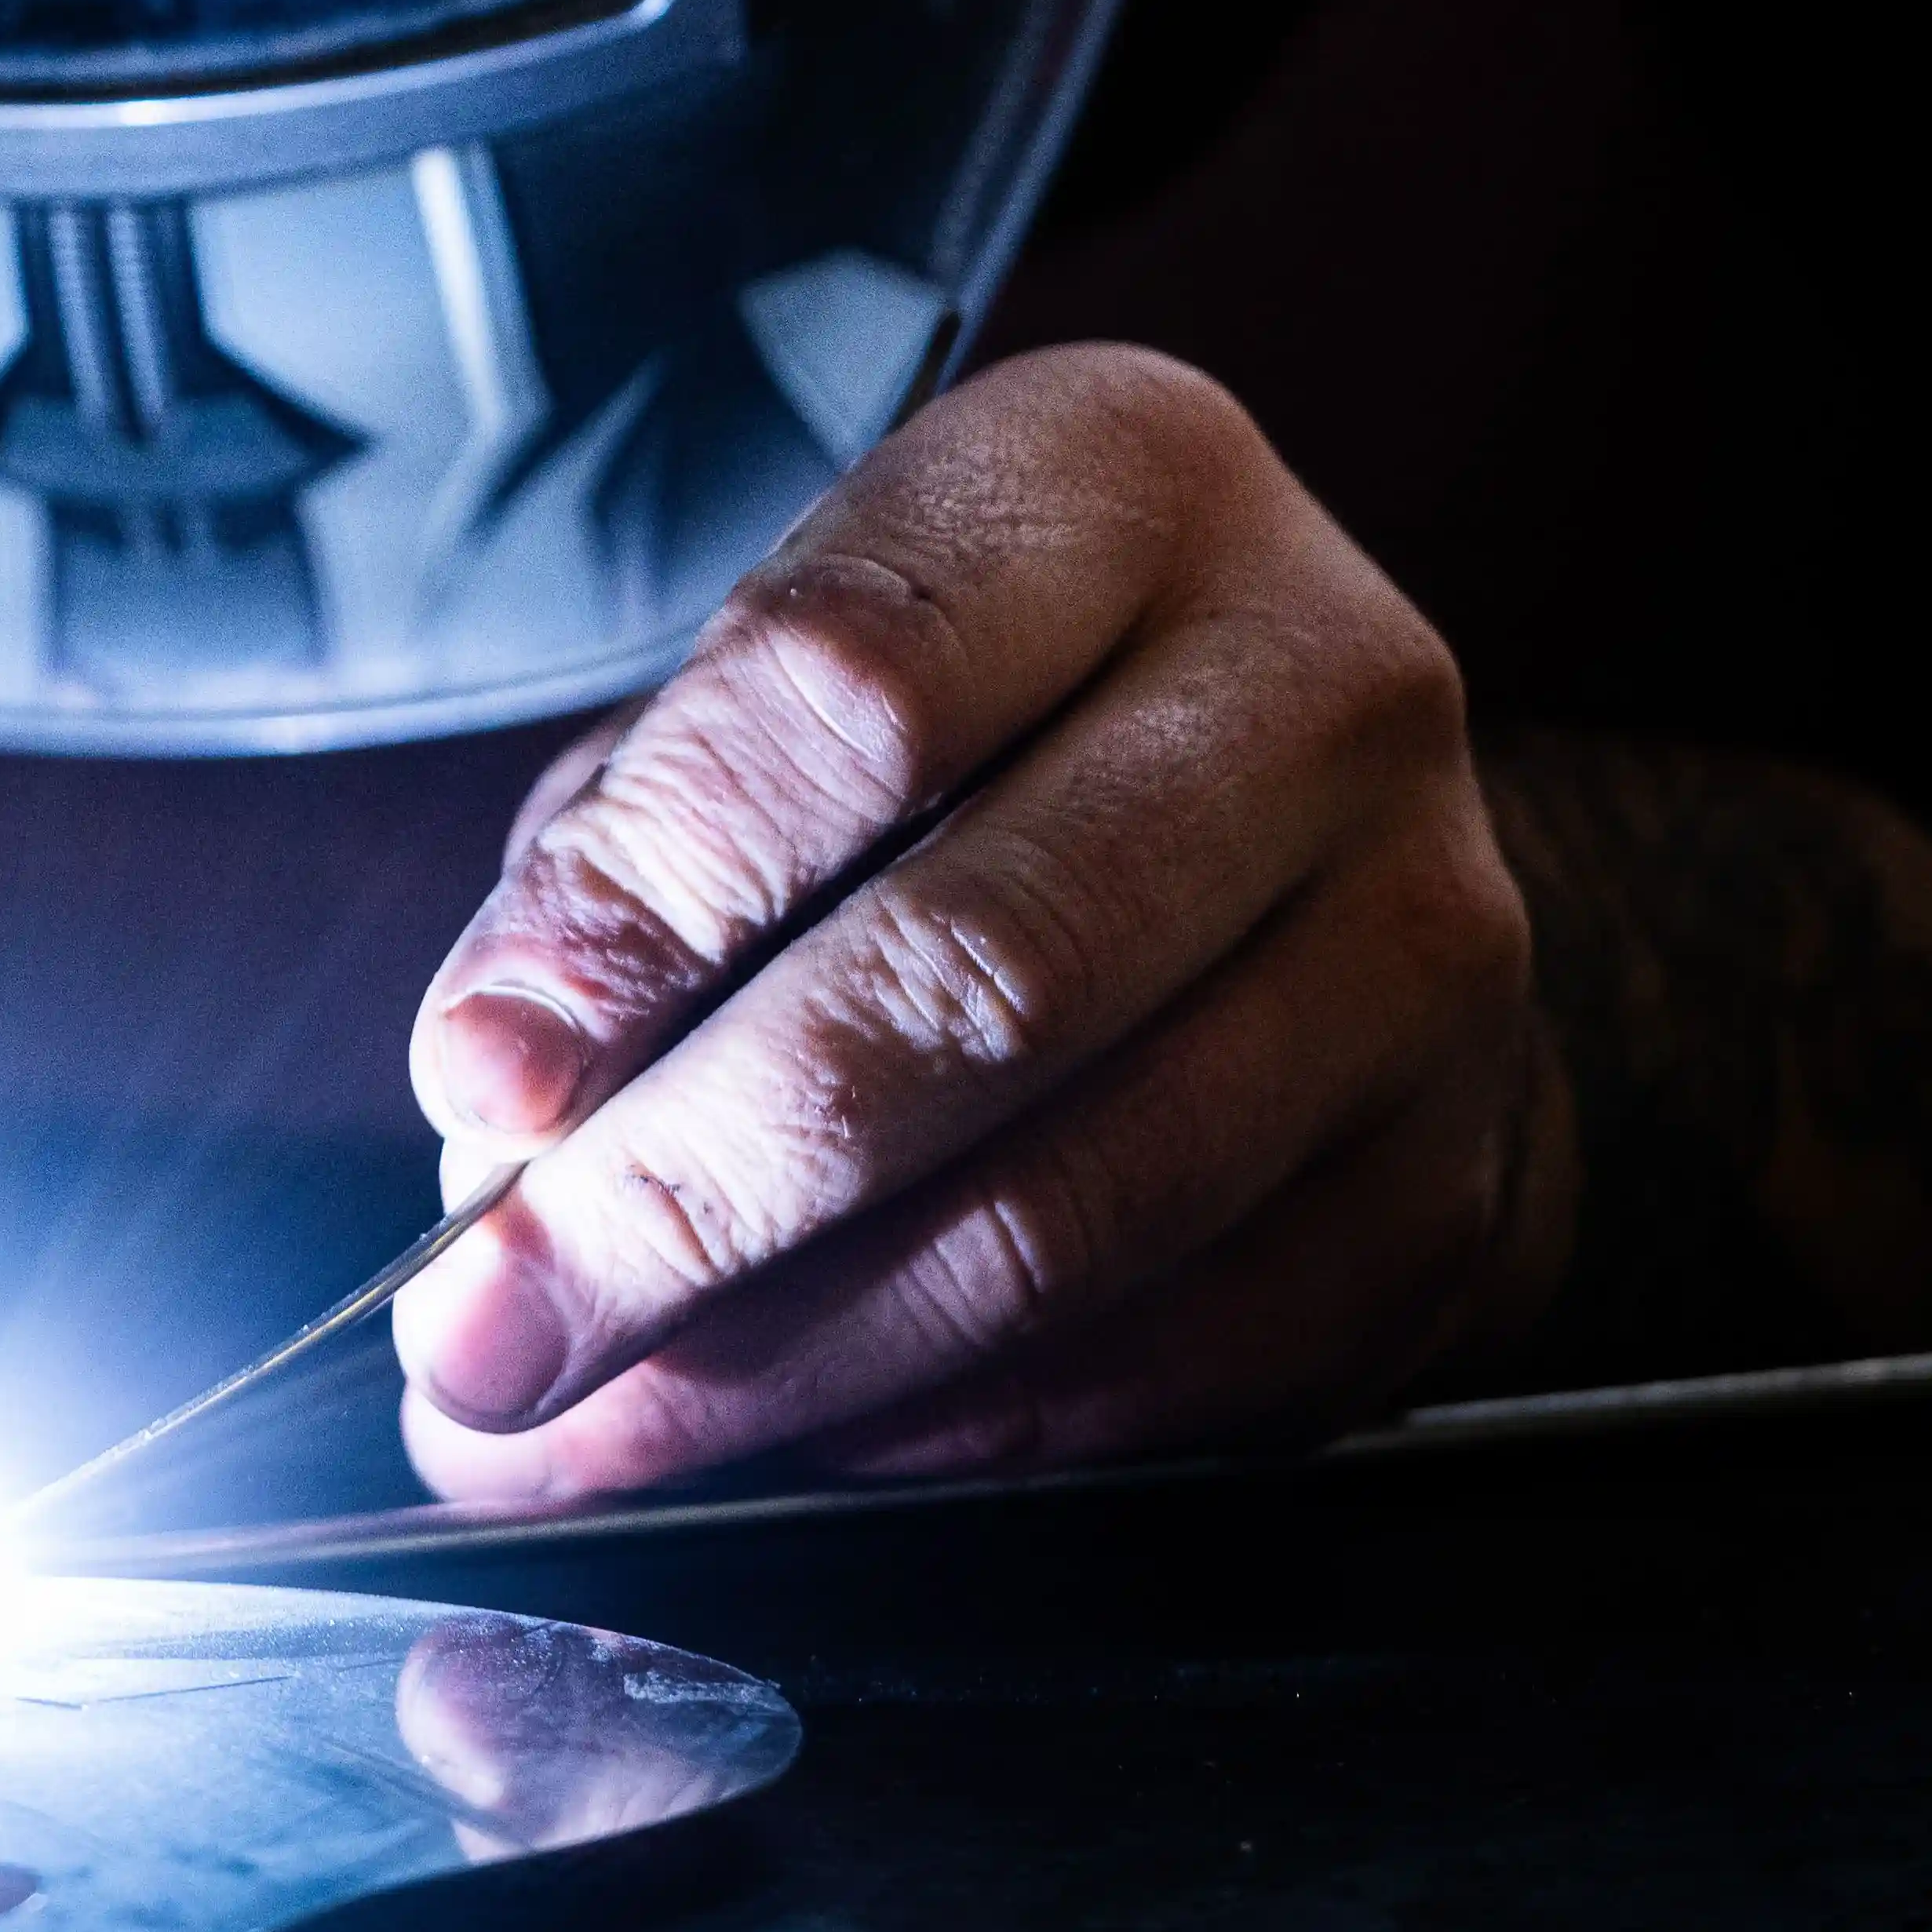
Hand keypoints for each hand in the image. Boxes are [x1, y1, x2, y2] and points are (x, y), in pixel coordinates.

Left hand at [394, 346, 1563, 1505]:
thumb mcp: (787, 698)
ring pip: (1082, 1205)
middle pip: (979, 969)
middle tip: (480, 1340)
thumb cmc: (981, 735)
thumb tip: (502, 1111)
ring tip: (582, 1432)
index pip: (860, 685)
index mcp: (1125, 482)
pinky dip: (958, 1433)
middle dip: (690, 1196)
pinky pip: (1186, 1359)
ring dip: (791, 1364)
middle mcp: (1325, 686)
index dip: (648, 904)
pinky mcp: (1460, 1178)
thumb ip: (631, 869)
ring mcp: (1429, 940)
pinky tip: (797, 1449)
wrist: (1309, 829)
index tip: (472, 1079)